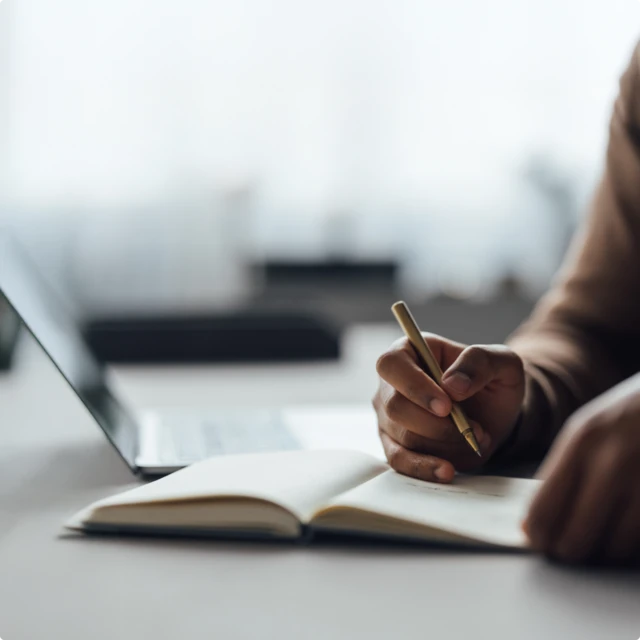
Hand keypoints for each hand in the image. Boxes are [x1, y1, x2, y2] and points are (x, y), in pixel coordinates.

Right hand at [373, 334, 524, 482]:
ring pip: (402, 435)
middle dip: (435, 423)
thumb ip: (479, 362)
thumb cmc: (491, 379)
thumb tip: (452, 384)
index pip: (392, 364)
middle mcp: (391, 383)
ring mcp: (389, 416)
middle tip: (471, 427)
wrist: (494, 413)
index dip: (414, 386)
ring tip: (475, 438)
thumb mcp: (501, 361)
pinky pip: (399, 460)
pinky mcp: (395, 444)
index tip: (446, 405)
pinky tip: (446, 471)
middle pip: (394, 406)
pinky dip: (423, 468)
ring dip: (442, 443)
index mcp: (409, 351)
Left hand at [525, 374, 639, 564]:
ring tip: (597, 540)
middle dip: (567, 550)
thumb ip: (563, 472)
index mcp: (581, 441)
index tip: (538, 541)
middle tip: (566, 549)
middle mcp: (613, 461)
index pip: (545, 506)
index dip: (539, 534)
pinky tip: (623, 532)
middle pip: (577, 535)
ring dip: (602, 552)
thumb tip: (535, 521)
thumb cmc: (628, 417)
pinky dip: (630, 545)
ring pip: (614, 546)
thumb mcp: (588, 431)